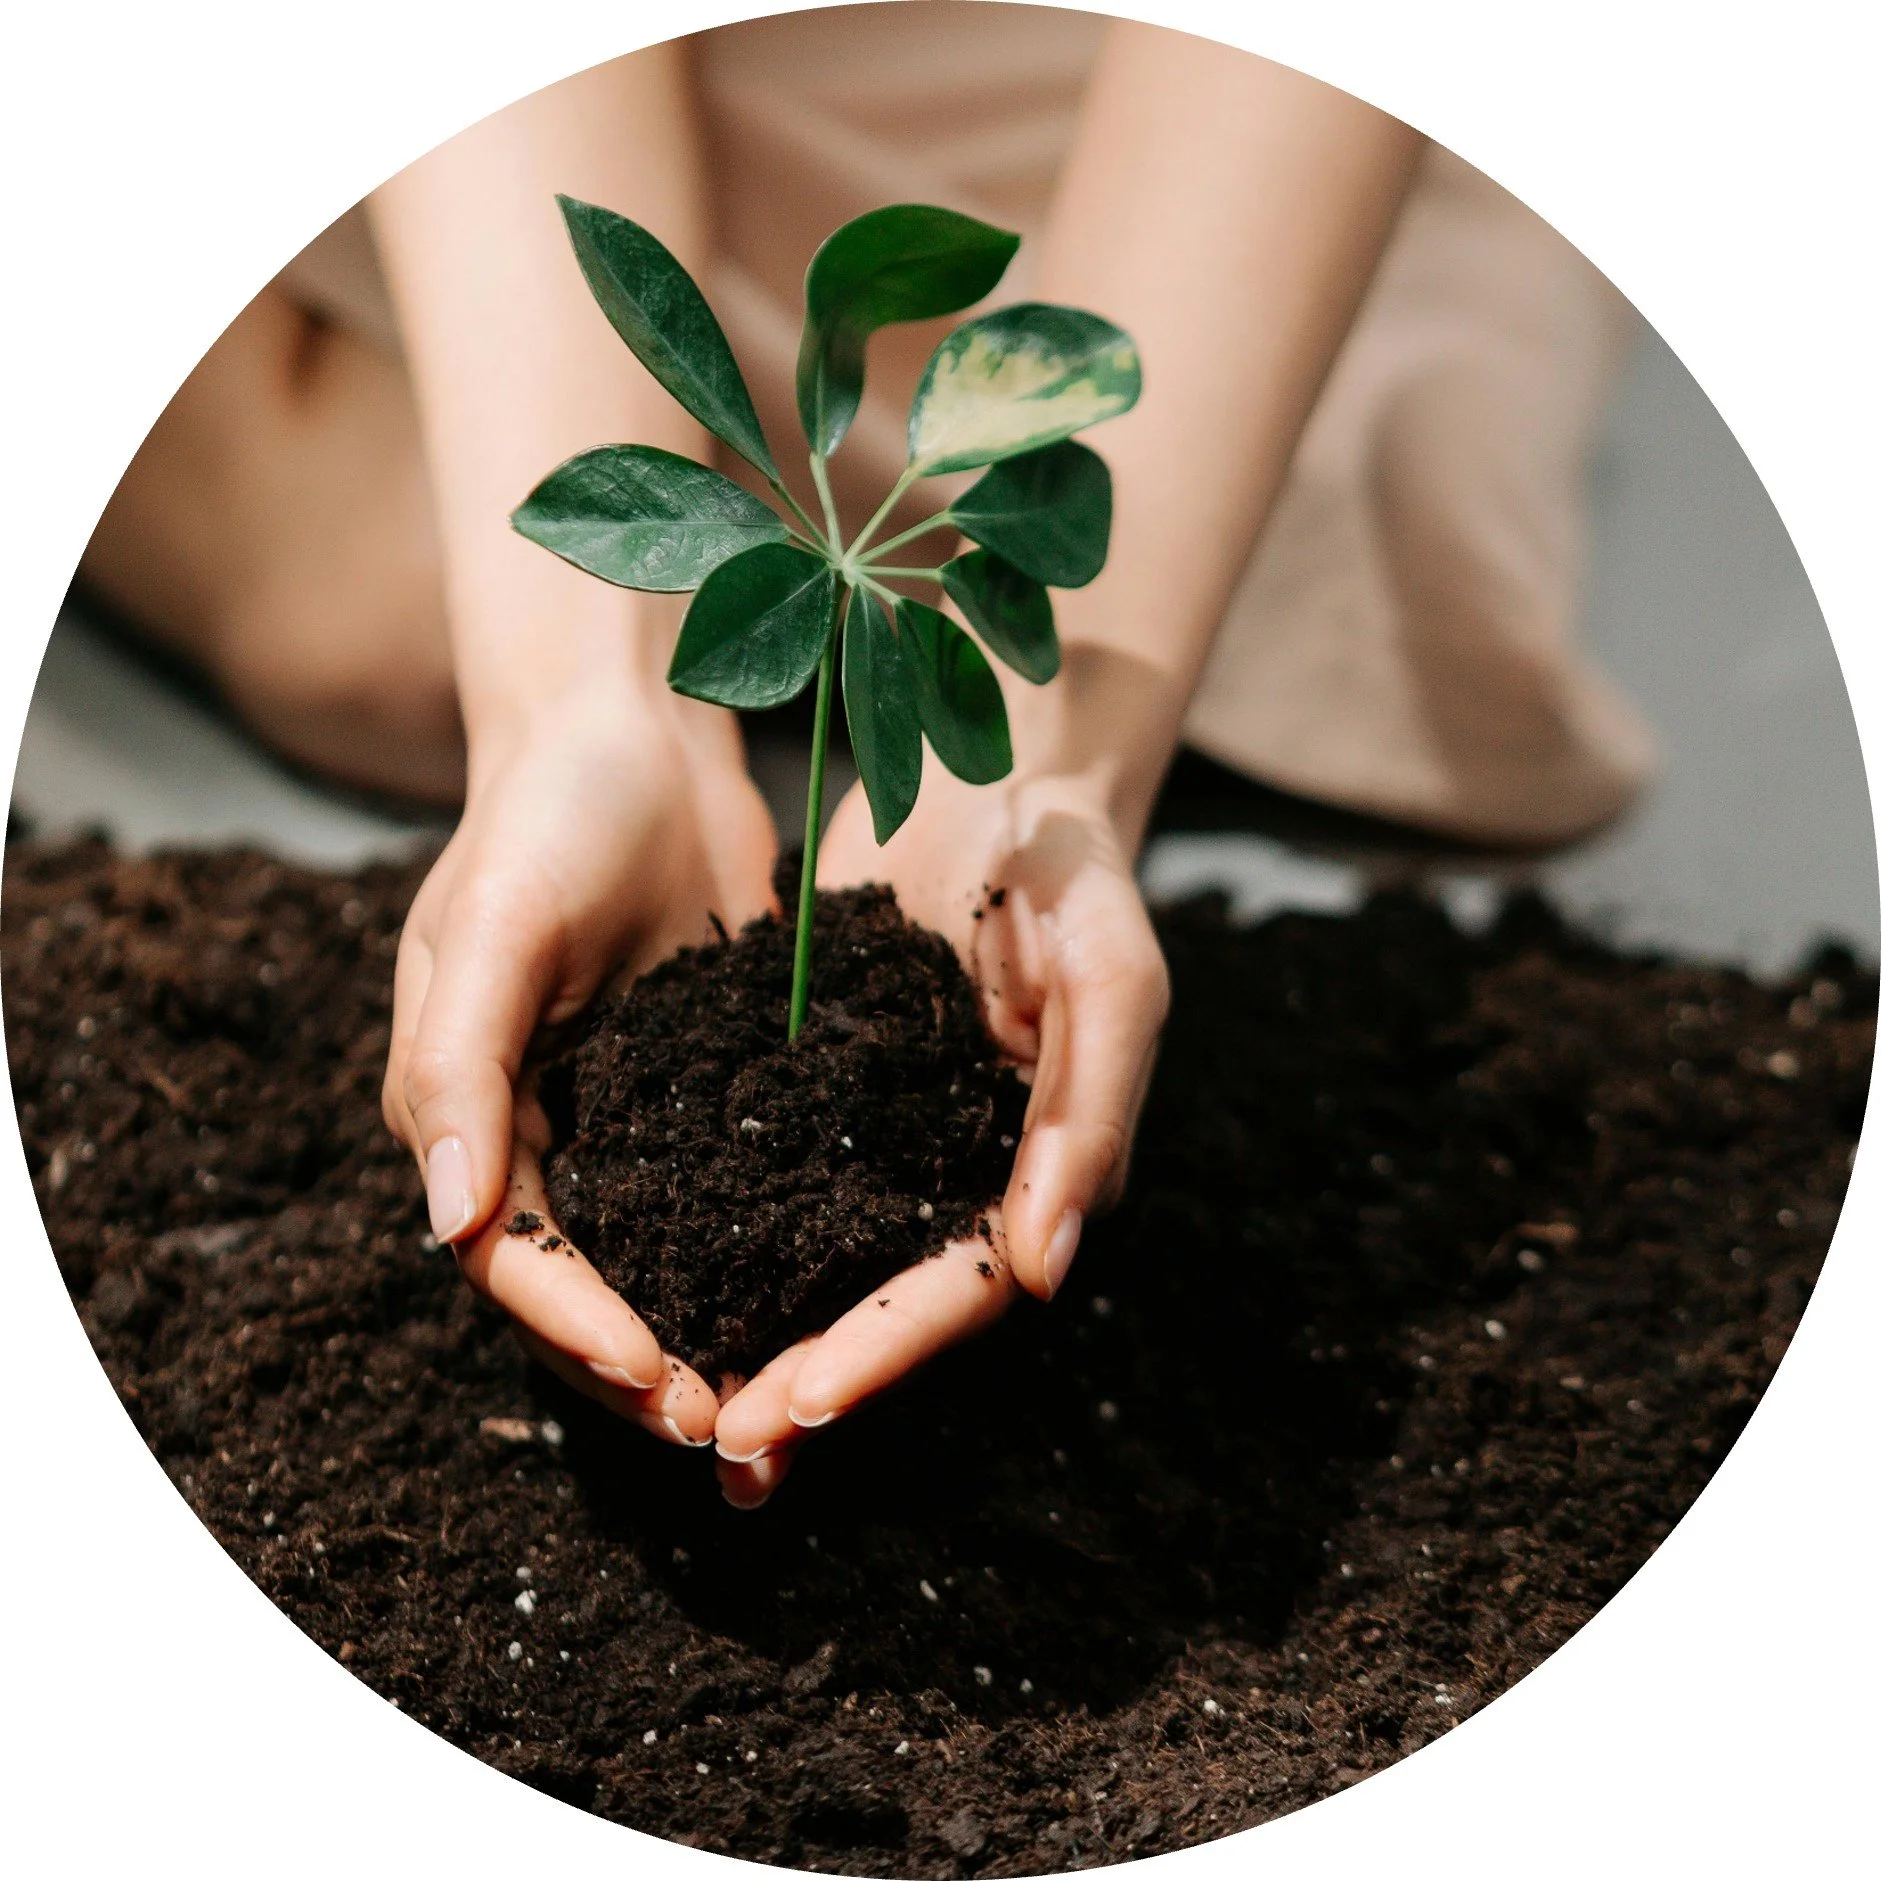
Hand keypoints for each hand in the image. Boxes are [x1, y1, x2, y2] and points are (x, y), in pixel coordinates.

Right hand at [384, 684, 774, 1441]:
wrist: (637, 734)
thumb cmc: (548, 814)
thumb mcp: (494, 926)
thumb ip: (462, 1066)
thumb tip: (450, 1220)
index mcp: (469, 1109)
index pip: (510, 1255)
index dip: (572, 1327)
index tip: (652, 1380)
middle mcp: (539, 1130)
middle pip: (578, 1284)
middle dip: (638, 1363)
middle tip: (725, 1426)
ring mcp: (622, 1115)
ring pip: (653, 1258)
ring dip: (699, 1332)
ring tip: (771, 1398)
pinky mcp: (698, 1088)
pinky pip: (720, 1193)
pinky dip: (753, 1255)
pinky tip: (819, 1299)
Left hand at [712, 759, 1168, 1503]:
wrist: (995, 769)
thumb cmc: (1073, 866)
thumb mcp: (1111, 973)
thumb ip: (1088, 1114)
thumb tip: (1045, 1273)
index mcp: (1043, 1167)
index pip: (963, 1287)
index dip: (888, 1350)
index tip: (800, 1402)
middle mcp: (964, 1173)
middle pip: (885, 1303)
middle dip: (809, 1378)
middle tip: (722, 1448)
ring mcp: (890, 1138)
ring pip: (821, 1266)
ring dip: (758, 1338)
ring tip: (675, 1407)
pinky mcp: (827, 1092)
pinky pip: (773, 1182)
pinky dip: (723, 1240)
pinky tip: (653, 1283)